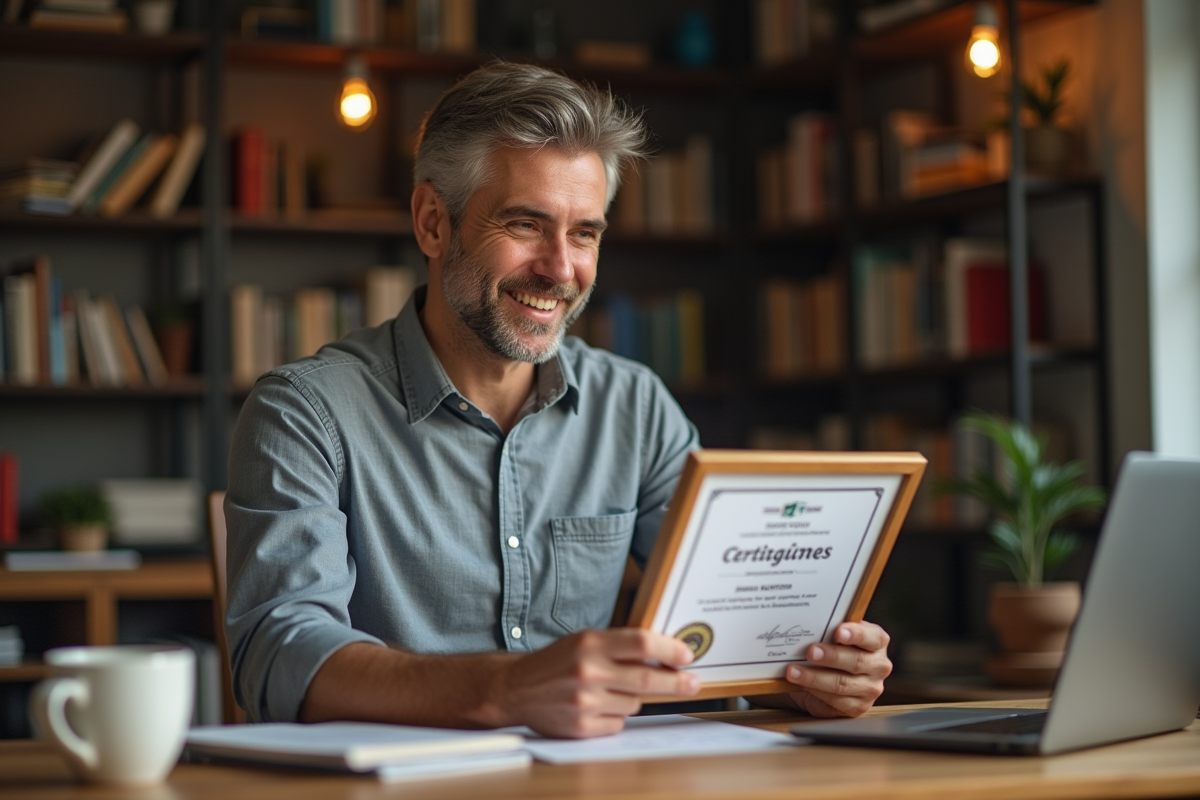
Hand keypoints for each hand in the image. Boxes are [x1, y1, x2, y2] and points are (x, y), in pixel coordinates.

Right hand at [495, 628, 699, 737]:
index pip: (641, 642)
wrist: (516, 688)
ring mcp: (585, 701)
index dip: (669, 649)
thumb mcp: (584, 641)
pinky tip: (595, 707)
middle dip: (676, 682)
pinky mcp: (582, 726)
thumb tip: (663, 653)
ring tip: (608, 690)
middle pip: (647, 677)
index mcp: (590, 643)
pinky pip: (618, 723)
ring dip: (632, 698)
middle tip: (693, 683)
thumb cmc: (557, 662)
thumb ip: (619, 646)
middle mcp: (588, 671)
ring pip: (634, 702)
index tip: (687, 655)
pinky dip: (615, 716)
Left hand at [783, 621, 890, 717]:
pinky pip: (836, 700)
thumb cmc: (833, 647)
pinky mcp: (858, 706)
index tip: (839, 632)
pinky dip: (816, 691)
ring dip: (815, 678)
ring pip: (843, 684)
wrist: (830, 675)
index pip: (873, 637)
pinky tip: (801, 685)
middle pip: (856, 662)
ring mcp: (870, 688)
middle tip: (811, 652)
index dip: (856, 634)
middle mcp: (879, 666)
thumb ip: (830, 629)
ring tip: (794, 671)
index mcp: (877, 642)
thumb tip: (809, 622)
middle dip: (831, 656)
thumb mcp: (834, 634)